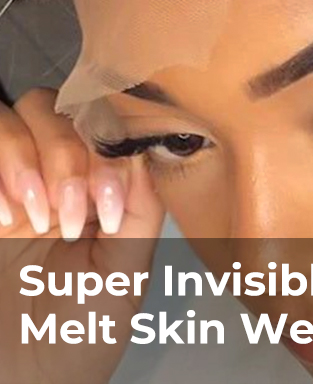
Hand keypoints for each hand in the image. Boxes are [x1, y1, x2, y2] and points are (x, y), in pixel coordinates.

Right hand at [0, 88, 164, 383]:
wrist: (20, 380)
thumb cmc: (78, 334)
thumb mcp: (126, 272)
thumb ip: (142, 207)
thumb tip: (146, 147)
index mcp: (98, 184)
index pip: (106, 123)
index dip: (109, 142)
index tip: (108, 199)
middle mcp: (54, 172)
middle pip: (61, 107)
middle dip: (71, 154)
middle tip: (73, 215)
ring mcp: (11, 178)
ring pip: (18, 113)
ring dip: (32, 158)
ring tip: (39, 218)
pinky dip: (0, 168)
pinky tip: (6, 215)